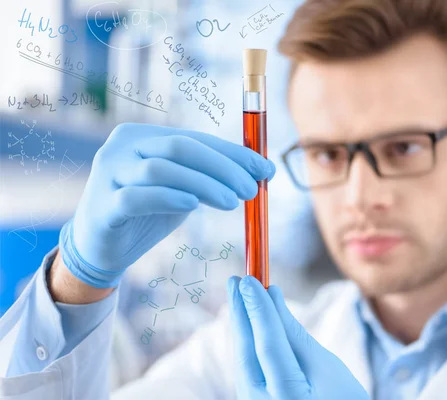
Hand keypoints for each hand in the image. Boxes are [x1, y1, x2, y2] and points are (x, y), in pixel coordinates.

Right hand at [59, 123, 274, 288]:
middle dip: (222, 167)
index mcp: (144, 136)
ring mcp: (108, 173)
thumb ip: (211, 177)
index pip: (196, 139)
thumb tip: (263, 172)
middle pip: (180, 148)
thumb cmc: (146, 213)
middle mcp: (123, 147)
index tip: (265, 170)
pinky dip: (168, 197)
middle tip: (251, 189)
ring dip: (204, 184)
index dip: (233, 153)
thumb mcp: (182, 190)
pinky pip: (137, 197)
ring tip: (233, 201)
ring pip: (161, 170)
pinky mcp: (102, 204)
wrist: (100, 247)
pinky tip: (193, 205)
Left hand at [227, 276, 369, 399]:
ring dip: (242, 325)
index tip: (249, 280)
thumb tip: (271, 297)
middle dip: (241, 312)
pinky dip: (248, 342)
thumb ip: (294, 334)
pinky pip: (246, 368)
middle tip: (236, 280)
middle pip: (246, 351)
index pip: (268, 345)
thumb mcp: (326, 366)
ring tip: (240, 295)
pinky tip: (247, 323)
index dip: (258, 309)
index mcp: (289, 398)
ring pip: (243, 359)